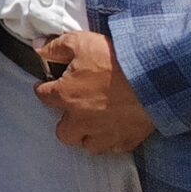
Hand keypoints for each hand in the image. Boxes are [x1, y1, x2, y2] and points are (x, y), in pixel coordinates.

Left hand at [36, 30, 156, 153]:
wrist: (152, 78)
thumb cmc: (115, 60)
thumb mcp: (80, 43)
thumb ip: (55, 47)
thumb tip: (38, 48)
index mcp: (66, 96)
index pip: (44, 97)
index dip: (44, 89)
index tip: (48, 87)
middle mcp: (81, 120)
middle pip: (63, 132)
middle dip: (65, 122)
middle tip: (73, 109)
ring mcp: (104, 134)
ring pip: (87, 145)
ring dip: (87, 135)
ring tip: (93, 122)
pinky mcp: (126, 141)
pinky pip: (113, 148)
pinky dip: (111, 140)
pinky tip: (115, 128)